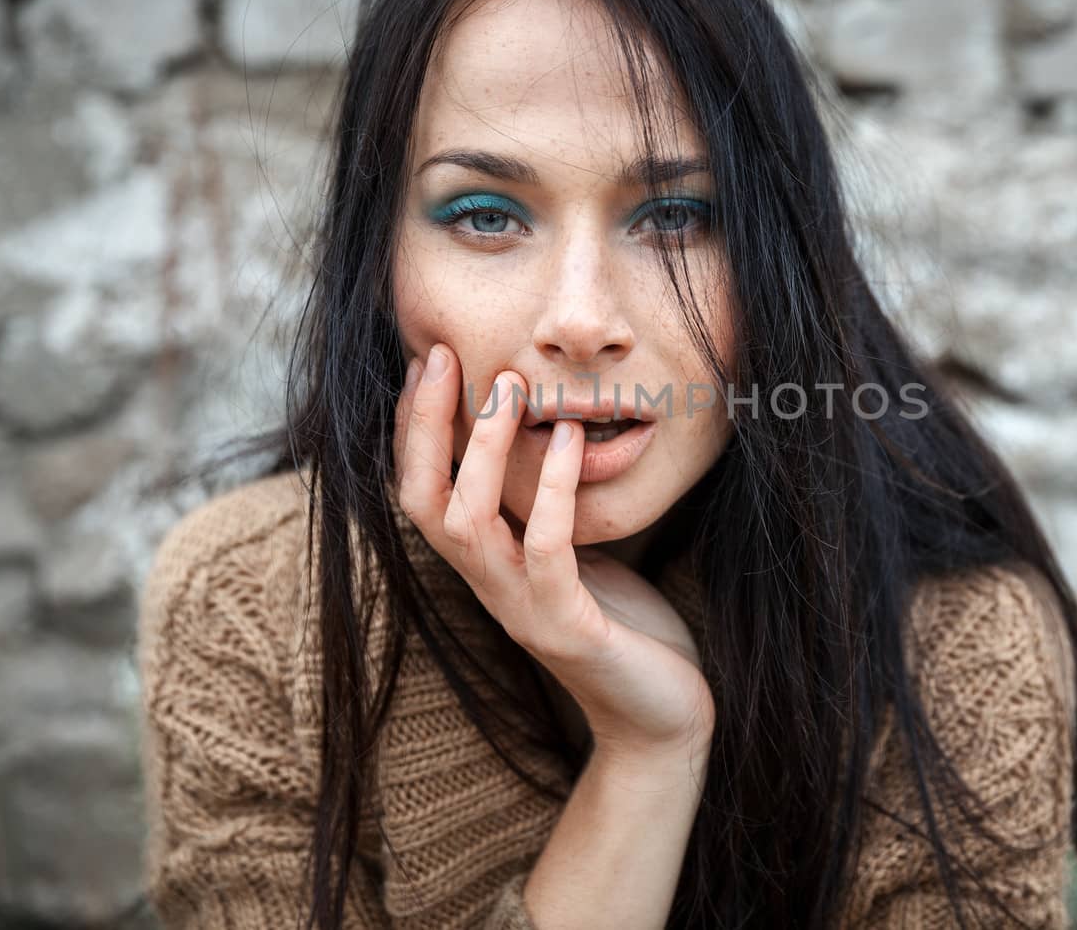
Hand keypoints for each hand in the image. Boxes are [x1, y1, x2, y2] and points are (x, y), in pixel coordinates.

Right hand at [393, 344, 714, 759]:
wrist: (662, 719)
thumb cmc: (626, 628)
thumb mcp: (579, 554)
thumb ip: (548, 509)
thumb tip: (550, 437)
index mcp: (487, 567)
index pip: (422, 491)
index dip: (414, 430)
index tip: (428, 363)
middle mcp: (489, 587)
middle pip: (423, 501)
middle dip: (425, 427)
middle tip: (443, 357)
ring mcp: (521, 610)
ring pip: (467, 523)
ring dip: (479, 451)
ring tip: (509, 387)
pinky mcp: (567, 627)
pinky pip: (543, 550)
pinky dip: (550, 490)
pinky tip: (569, 441)